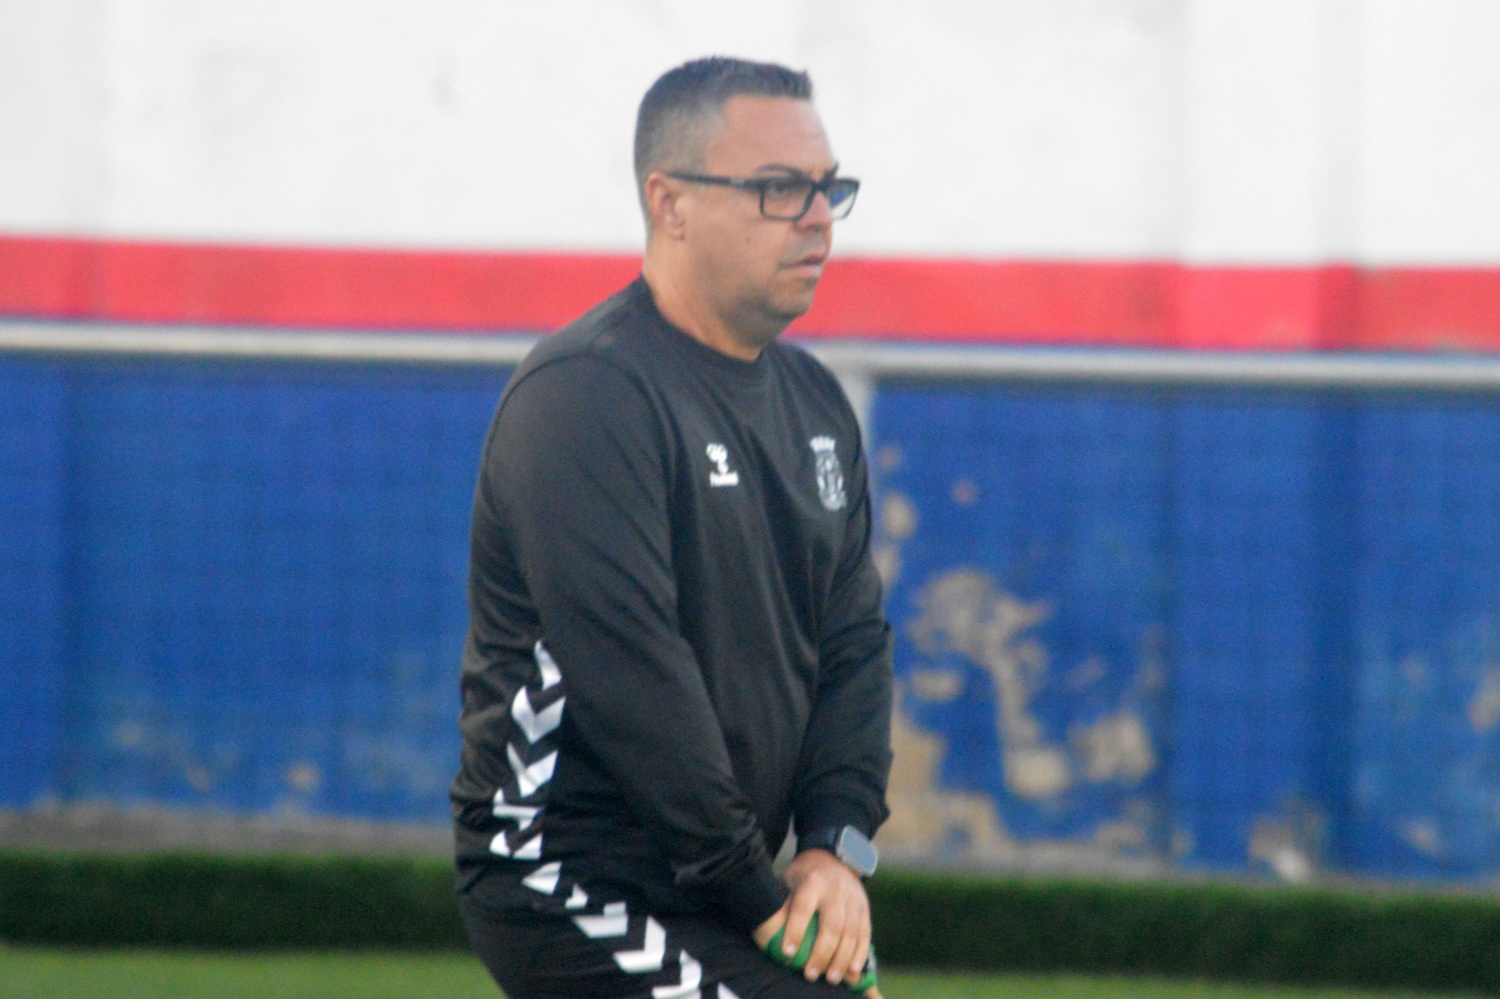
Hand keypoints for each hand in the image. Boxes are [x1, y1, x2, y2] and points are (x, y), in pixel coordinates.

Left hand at [752, 849, 871, 986]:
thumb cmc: (801, 874)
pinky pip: (865, 933)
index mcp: (812, 880)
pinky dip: (859, 954)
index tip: (787, 952)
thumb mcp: (786, 878)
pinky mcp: (864, 907)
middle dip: (822, 953)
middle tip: (810, 975)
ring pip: (851, 932)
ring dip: (842, 959)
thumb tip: (763, 929)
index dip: (796, 930)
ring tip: (831, 979)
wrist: (831, 855)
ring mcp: (853, 898)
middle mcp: (835, 889)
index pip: (803, 907)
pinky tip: (852, 970)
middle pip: (832, 925)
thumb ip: (779, 899)